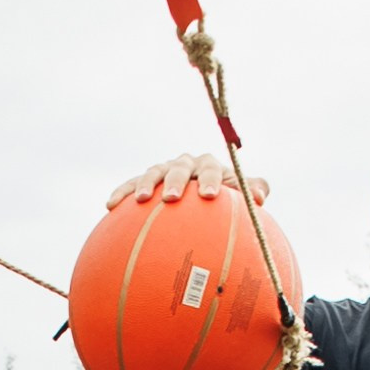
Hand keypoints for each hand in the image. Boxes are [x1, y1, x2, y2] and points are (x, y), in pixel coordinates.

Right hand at [105, 155, 270, 209]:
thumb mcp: (238, 196)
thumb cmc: (222, 201)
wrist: (200, 198)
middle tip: (173, 198)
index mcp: (207, 165)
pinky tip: (109, 205)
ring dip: (145, 184)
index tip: (210, 196)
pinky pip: (130, 185)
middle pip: (178, 167)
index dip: (209, 179)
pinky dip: (121, 192)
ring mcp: (162, 171)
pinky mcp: (144, 182)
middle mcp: (184, 164)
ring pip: (152, 172)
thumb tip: (260, 197)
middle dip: (175, 181)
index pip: (209, 168)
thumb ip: (251, 191)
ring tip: (140, 200)